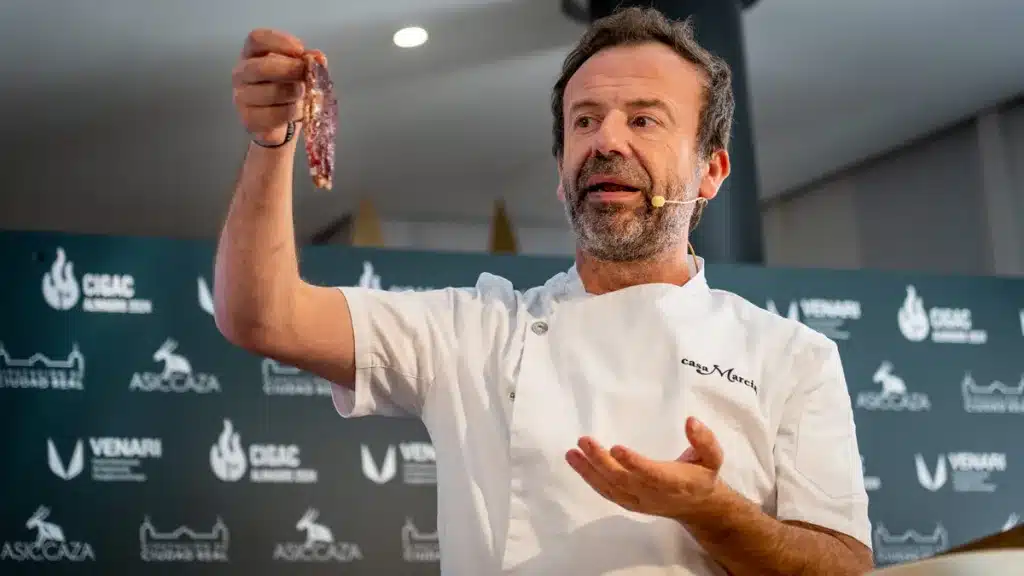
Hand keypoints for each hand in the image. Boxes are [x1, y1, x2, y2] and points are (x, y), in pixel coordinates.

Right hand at [232, 29, 307, 143]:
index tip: (300, 49)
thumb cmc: (289, 90)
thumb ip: (309, 62)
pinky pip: (272, 115)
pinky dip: (291, 113)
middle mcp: (242, 73)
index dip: (279, 41)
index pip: (256, 39)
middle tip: (306, 74)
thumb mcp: (300, 71)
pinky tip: (299, 111)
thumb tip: (318, 58)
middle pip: (260, 67)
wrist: (282, 124)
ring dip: (293, 93)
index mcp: (252, 54)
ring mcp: (241, 97)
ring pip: (268, 92)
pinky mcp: (249, 120)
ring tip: (304, 95)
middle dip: (288, 69)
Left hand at [565, 416, 723, 521]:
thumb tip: (690, 421)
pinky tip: (576, 462)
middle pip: (623, 480)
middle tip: (585, 441)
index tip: (616, 448)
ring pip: (610, 488)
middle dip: (601, 461)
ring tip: (572, 452)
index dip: (634, 463)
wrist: (698, 507)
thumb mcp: (712, 457)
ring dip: (589, 470)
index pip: (652, 475)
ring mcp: (638, 501)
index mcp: (675, 483)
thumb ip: (704, 440)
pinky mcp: (628, 502)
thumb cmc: (702, 475)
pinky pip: (606, 492)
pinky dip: (589, 478)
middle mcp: (653, 494)